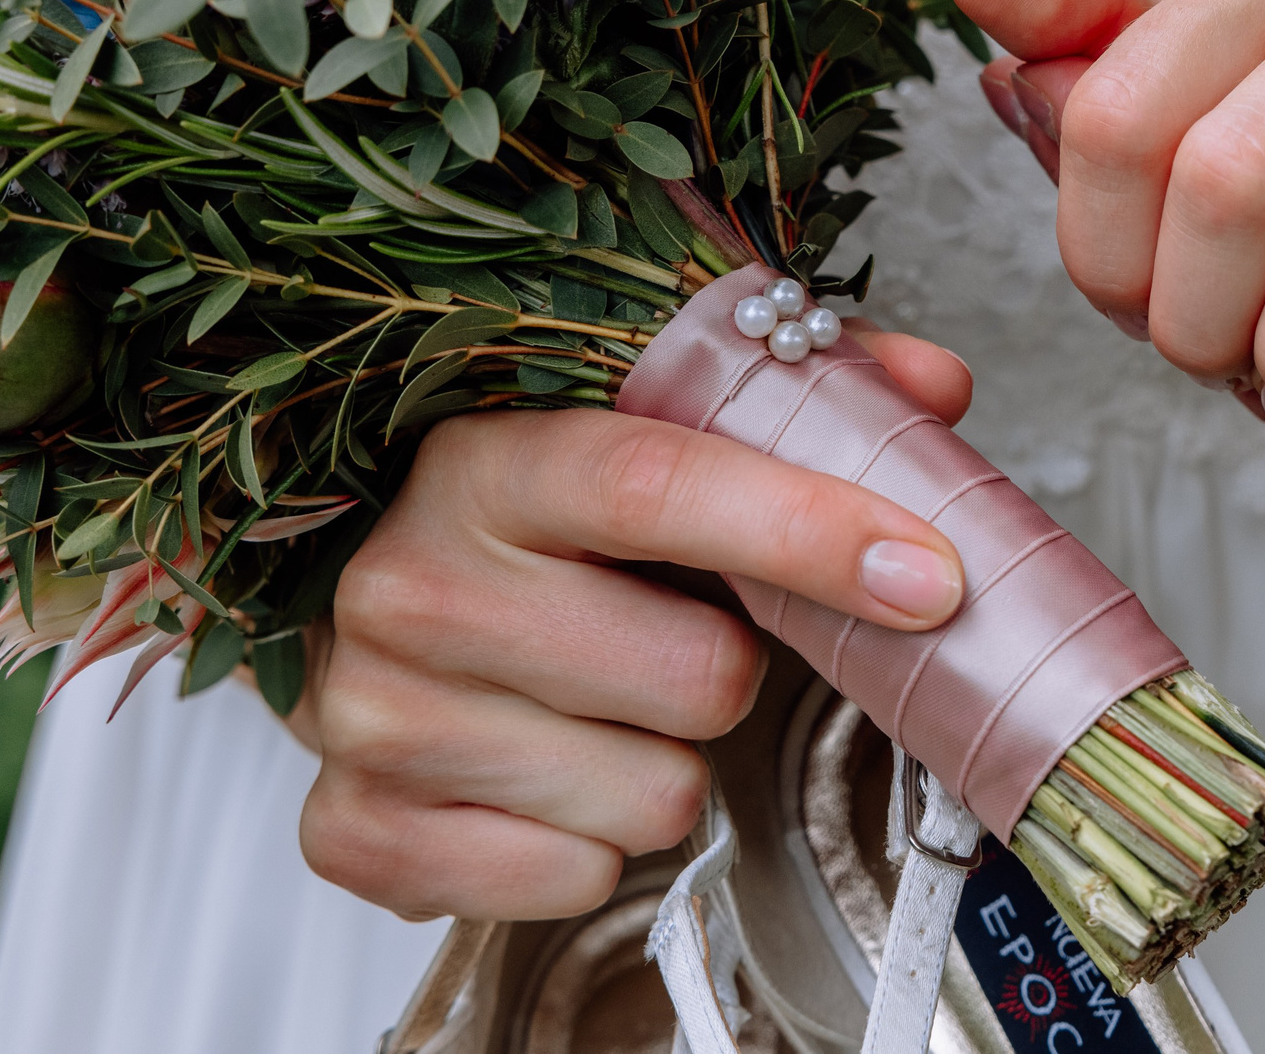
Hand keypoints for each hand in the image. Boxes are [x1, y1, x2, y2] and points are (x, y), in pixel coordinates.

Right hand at [290, 328, 972, 920]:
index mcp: (490, 461)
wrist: (335, 607)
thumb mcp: (637, 432)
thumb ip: (791, 402)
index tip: (928, 573)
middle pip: (696, 675)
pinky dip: (592, 842)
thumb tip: (928, 388)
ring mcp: (378, 716)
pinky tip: (549, 772)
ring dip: (666, 763)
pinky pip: (578, 877)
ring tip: (603, 705)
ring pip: (656, 794)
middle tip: (677, 635)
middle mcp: (415, 584)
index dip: (811, 531)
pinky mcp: (361, 831)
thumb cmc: (519, 530)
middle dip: (728, 668)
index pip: (664, 487)